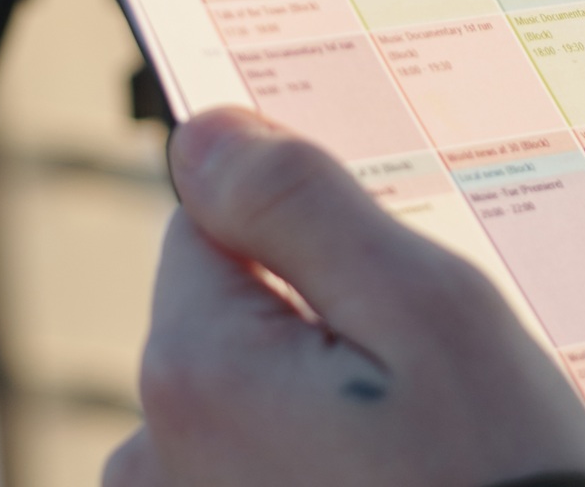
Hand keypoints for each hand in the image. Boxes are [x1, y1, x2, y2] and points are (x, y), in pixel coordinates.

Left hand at [104, 105, 584, 486]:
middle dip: (317, 332)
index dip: (310, 238)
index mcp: (194, 369)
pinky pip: (252, 477)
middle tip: (426, 394)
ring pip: (242, 406)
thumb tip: (207, 132)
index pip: (210, 221)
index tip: (388, 289)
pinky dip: (310, 475)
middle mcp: (150, 458)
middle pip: (224, 320)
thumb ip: (304, 206)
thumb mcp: (434, 313)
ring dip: (318, 415)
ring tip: (417, 461)